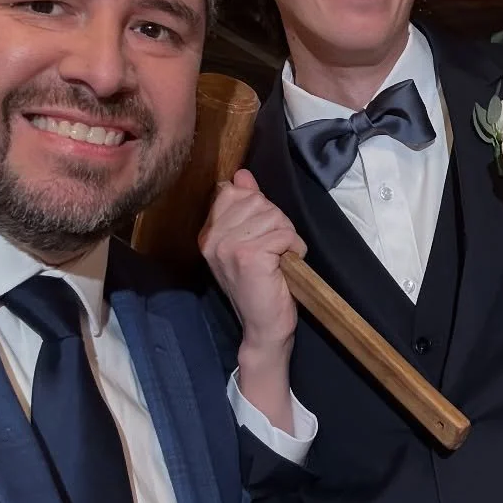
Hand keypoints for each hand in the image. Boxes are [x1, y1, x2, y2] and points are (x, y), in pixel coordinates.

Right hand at [199, 169, 305, 429]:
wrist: (264, 327)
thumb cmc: (261, 284)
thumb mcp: (249, 240)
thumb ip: (244, 206)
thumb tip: (241, 175)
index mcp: (209, 233)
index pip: (234, 192)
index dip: (259, 209)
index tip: (261, 234)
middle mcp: (213, 238)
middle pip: (259, 202)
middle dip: (276, 223)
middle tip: (273, 252)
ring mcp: (228, 246)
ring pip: (274, 217)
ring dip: (287, 238)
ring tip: (279, 260)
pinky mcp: (249, 256)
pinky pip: (283, 234)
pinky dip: (294, 248)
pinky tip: (286, 266)